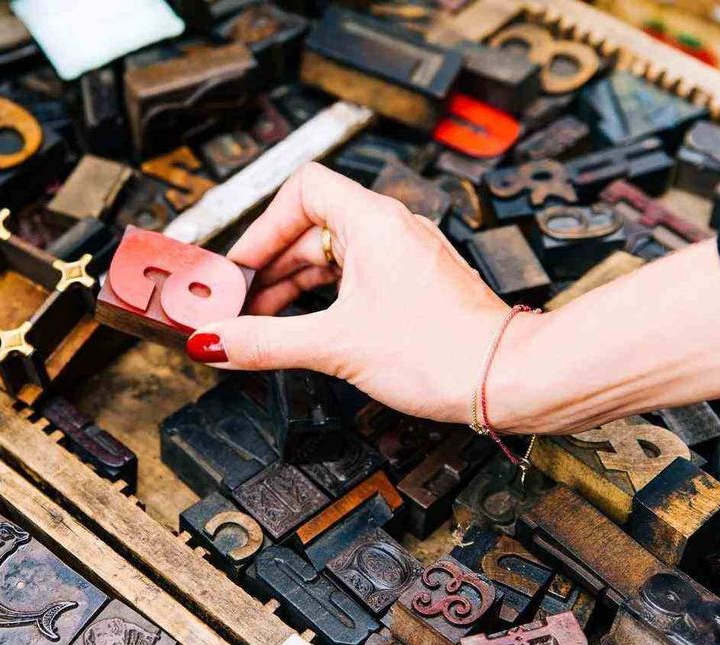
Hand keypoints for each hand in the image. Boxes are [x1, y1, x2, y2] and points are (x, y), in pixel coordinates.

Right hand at [186, 162, 533, 423]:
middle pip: (311, 227)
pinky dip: (324, 298)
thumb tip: (216, 341)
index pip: (302, 190)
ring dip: (295, 285)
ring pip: (333, 255)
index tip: (242, 266)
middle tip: (242, 304)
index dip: (264, 226)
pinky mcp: (412, 284)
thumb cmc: (443, 349)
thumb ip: (266, 341)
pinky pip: (355, 277)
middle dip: (272, 265)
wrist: (504, 378)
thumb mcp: (336, 345)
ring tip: (266, 322)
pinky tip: (308, 326)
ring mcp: (404, 256)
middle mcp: (390, 230)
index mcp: (373, 222)